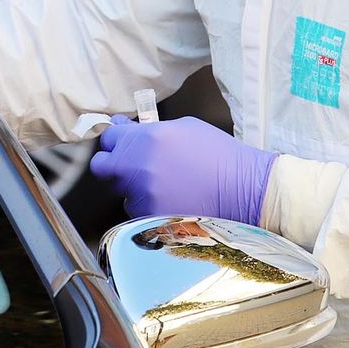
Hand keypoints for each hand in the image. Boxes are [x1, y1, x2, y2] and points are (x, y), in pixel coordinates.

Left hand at [89, 115, 276, 224]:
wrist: (245, 190)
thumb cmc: (219, 155)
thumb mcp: (184, 129)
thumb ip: (149, 131)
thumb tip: (124, 130)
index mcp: (146, 138)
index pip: (108, 138)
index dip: (114, 142)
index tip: (120, 145)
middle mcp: (138, 166)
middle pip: (103, 167)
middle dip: (113, 166)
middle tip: (131, 167)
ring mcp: (143, 195)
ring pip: (122, 192)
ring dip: (134, 189)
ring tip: (167, 186)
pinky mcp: (150, 219)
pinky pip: (138, 212)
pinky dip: (149, 207)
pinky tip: (173, 201)